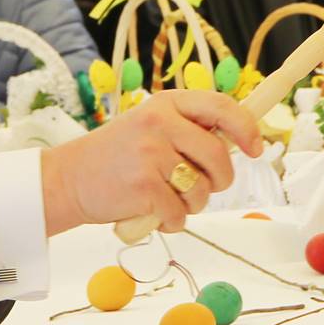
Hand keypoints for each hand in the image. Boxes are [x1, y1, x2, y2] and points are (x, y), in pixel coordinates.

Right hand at [39, 90, 262, 235]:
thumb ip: (187, 130)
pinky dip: (173, 221)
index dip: (247, 129)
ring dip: (192, 204)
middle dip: (219, 180)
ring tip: (168, 198)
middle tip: (203, 188)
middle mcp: (160, 122)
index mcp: (166, 103)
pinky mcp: (144, 186)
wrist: (68, 180)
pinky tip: (154, 213)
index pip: (222, 107)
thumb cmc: (116, 157)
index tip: (255, 149)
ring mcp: (151, 154)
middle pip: (217, 156)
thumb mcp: (150, 127)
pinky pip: (180, 213)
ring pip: (201, 189)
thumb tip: (236, 142)